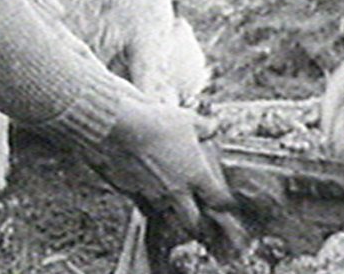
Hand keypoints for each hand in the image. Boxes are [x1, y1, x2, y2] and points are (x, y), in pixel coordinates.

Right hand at [84, 99, 241, 253]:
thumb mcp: (187, 119)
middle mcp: (177, 191)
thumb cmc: (156, 122)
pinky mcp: (132, 194)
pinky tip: (148, 193)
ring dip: (171, 212)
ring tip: (171, 202)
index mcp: (196, 174)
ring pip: (166, 216)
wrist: (119, 128)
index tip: (224, 200)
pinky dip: (148, 204)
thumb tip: (214, 126)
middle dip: (197, 222)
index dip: (224, 202)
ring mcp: (153, 195)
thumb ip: (205, 126)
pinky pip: (144, 207)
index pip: (218, 199)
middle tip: (198, 216)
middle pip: (192, 222)